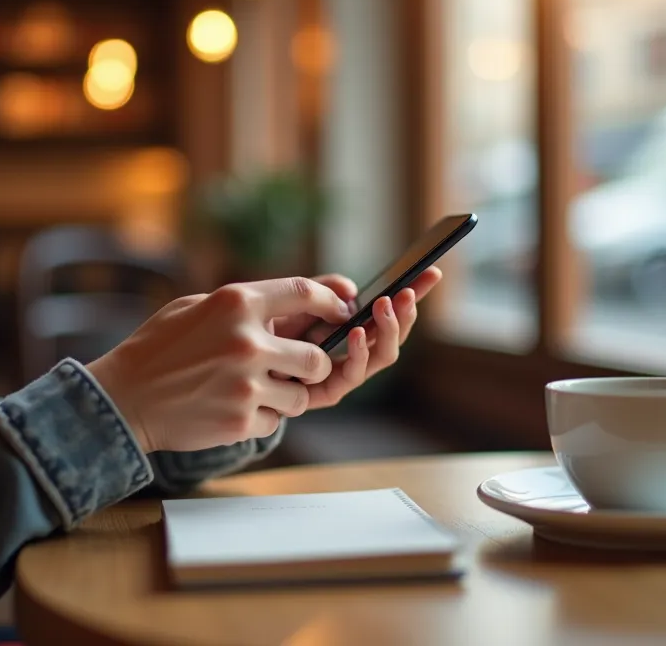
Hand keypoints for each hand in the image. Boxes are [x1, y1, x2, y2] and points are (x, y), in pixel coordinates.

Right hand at [86, 277, 350, 452]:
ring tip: (257, 390)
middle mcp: (246, 342)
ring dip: (288, 396)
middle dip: (315, 366)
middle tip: (299, 368)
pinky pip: (275, 422)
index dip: (330, 302)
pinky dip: (261, 418)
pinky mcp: (239, 421)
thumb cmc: (160, 347)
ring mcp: (245, 385)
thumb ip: (250, 301)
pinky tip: (231, 408)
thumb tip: (312, 294)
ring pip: (301, 396)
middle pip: (317, 358)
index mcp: (236, 303)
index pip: (305, 293)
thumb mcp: (198, 307)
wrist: (121, 398)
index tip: (340, 311)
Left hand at [273, 267, 443, 408]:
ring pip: (383, 355)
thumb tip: (352, 291)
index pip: (389, 309)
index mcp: (351, 326)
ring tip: (386, 306)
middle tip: (408, 292)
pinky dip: (360, 352)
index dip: (413, 292)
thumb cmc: (262, 330)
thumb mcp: (292, 300)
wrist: (232, 366)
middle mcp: (354, 351)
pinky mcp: (329, 392)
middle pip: (394, 333)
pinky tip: (356, 332)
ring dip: (388, 330)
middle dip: (406, 313)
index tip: (432, 272)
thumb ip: (320, 290)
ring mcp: (344, 372)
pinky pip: (354, 374)